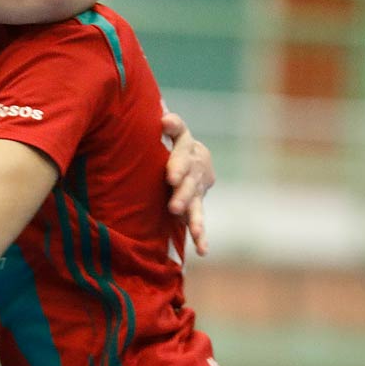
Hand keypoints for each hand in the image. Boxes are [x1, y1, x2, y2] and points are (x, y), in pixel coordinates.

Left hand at [162, 112, 213, 255]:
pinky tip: (203, 251)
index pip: (181, 137)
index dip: (174, 130)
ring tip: (194, 232)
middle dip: (183, 189)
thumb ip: (165, 123)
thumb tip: (161, 114)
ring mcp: (198, 187)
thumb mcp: (161, 128)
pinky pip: (199, 221)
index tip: (164, 124)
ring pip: (196, 201)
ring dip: (194, 218)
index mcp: (187, 143)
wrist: (188, 159)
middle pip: (191, 175)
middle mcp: (196, 165)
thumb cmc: (164, 141)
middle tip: (174, 204)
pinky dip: (201, 236)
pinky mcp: (196, 204)